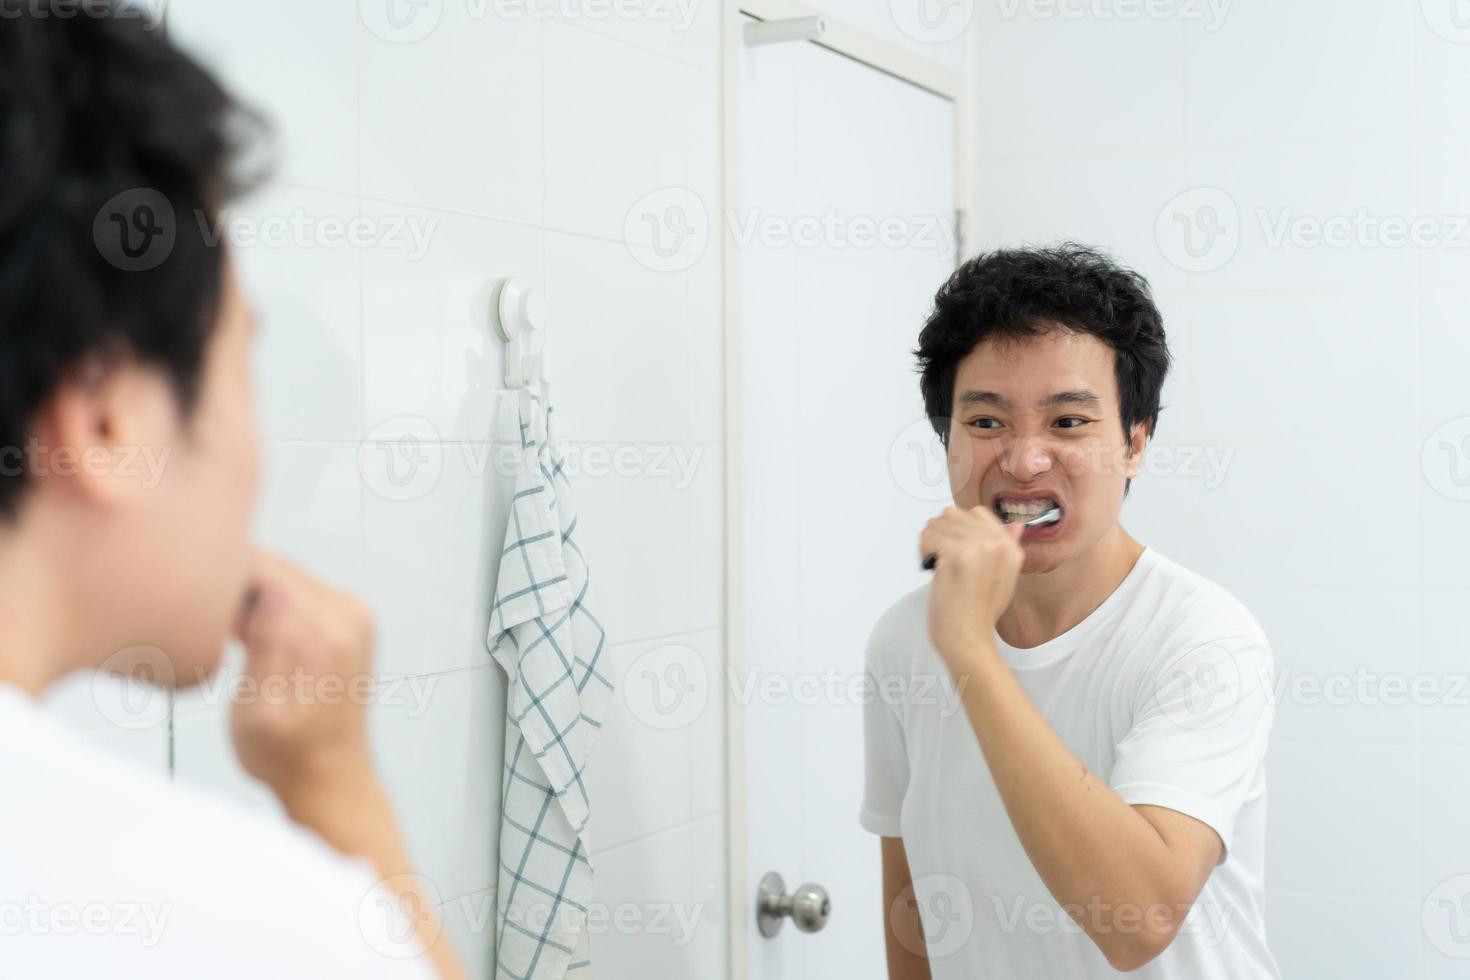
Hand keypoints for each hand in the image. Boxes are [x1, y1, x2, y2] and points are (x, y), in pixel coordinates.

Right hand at [229, 550, 379, 810]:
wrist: (330, 776)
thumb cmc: (284, 753)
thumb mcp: (255, 709)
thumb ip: (264, 645)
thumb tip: (266, 594)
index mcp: (320, 630)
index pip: (259, 566)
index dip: (221, 580)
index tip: (198, 610)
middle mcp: (345, 611)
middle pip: (274, 565)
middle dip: (237, 586)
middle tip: (213, 627)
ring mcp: (353, 612)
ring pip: (285, 575)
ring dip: (254, 595)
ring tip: (235, 637)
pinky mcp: (351, 618)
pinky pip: (300, 589)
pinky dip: (272, 604)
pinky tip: (256, 636)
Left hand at [919, 506, 1024, 664]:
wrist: (969, 639)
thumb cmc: (978, 613)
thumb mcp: (1001, 577)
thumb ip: (1005, 548)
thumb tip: (1014, 525)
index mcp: (1010, 548)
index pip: (976, 513)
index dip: (957, 529)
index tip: (952, 552)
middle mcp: (999, 544)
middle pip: (953, 514)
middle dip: (939, 535)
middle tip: (940, 560)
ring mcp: (980, 547)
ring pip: (938, 522)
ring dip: (929, 542)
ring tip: (936, 564)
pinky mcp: (959, 555)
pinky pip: (929, 536)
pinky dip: (924, 552)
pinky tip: (932, 569)